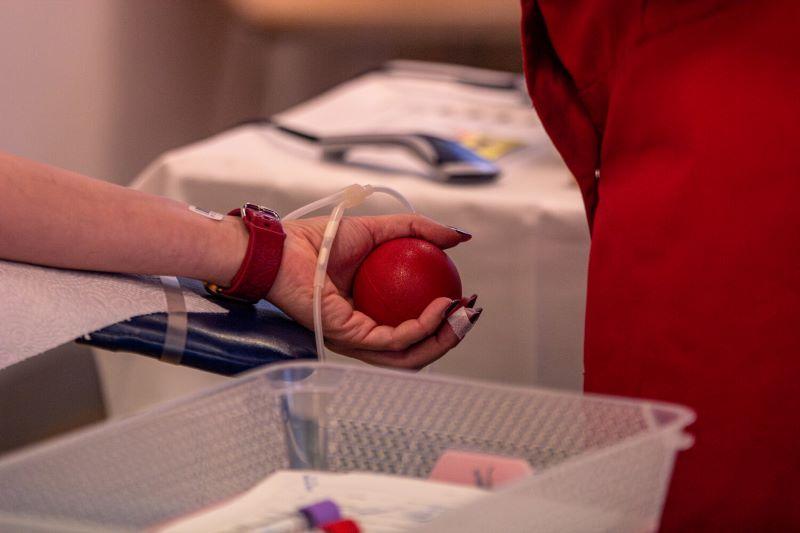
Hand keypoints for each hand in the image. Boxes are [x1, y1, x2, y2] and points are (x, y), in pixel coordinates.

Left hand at [266, 214, 479, 368]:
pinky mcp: (349, 337)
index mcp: (371, 315)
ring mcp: (356, 340)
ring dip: (443, 339)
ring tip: (463, 315)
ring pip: (409, 356)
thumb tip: (461, 237)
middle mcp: (364, 334)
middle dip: (451, 337)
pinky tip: (441, 307)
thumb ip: (418, 231)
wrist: (283, 247)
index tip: (467, 298)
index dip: (446, 321)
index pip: (414, 330)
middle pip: (417, 351)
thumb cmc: (319, 239)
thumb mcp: (380, 231)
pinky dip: (422, 327)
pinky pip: (393, 340)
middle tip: (471, 312)